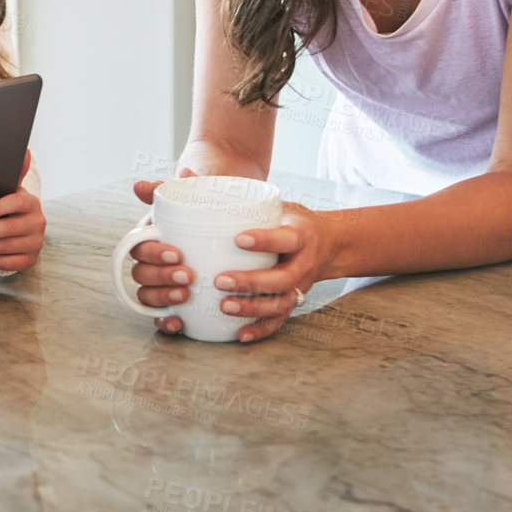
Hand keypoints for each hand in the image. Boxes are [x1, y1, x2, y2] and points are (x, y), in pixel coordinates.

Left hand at [0, 150, 43, 270]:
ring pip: (7, 247)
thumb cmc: (10, 207)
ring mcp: (35, 242)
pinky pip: (9, 262)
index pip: (16, 203)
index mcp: (30, 202)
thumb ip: (15, 173)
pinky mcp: (31, 258)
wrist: (25, 229)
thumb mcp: (11, 190)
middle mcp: (37, 222)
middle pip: (9, 228)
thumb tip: (24, 151)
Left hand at [214, 201, 333, 339]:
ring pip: (280, 303)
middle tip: (221, 280)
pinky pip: (278, 321)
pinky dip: (260, 330)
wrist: (328, 243)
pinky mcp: (292, 302)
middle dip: (252, 282)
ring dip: (252, 308)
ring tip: (224, 305)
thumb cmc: (287, 219)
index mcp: (300, 234)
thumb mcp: (273, 202)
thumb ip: (233, 194)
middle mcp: (303, 263)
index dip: (265, 240)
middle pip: (282, 279)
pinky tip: (239, 334)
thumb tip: (182, 176)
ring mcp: (299, 286)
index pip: (285, 238)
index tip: (239, 238)